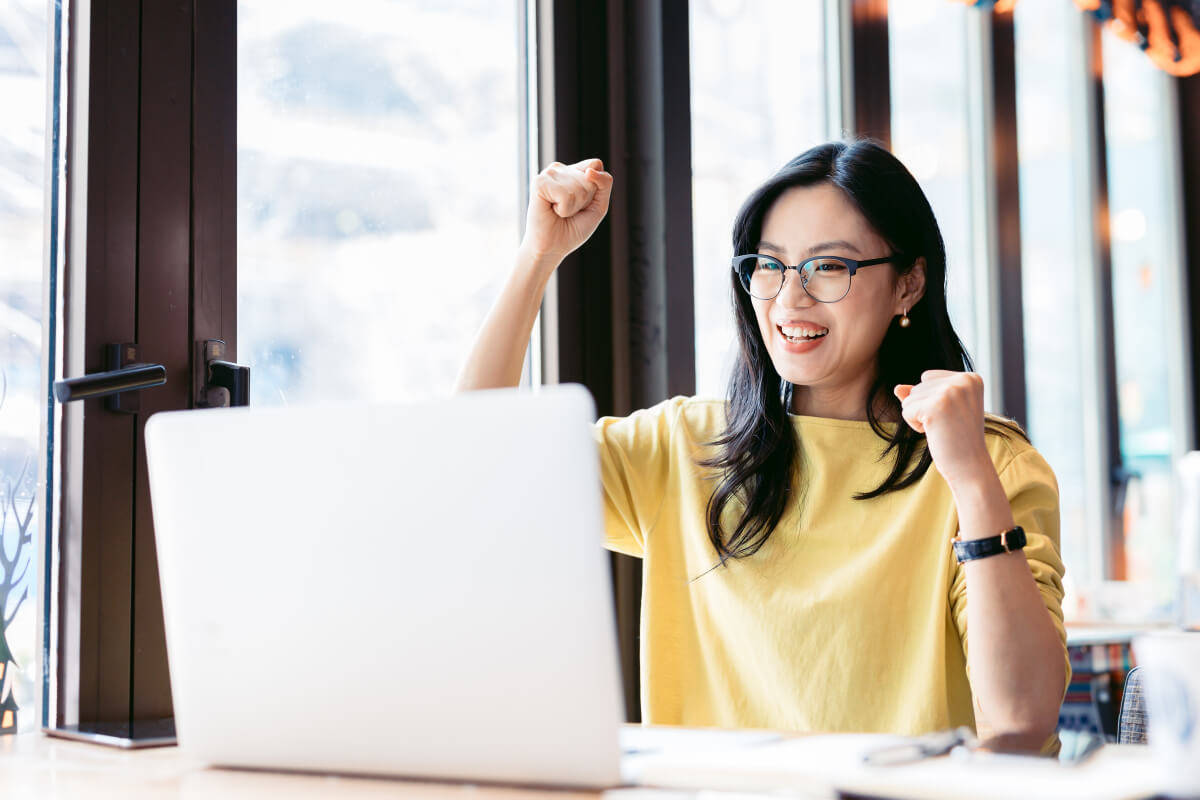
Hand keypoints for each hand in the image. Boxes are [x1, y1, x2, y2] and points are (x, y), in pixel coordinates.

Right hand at [520, 158, 613, 262]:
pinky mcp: (539, 183)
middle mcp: (560, 169)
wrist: (552, 248)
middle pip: (590, 178)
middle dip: (584, 201)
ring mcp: (548, 174)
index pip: (596, 165)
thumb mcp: (599, 206)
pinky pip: (566, 194)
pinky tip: (552, 210)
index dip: (595, 189)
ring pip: (580, 187)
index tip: (582, 203)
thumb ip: (604, 184)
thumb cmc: (573, 229)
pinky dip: (564, 209)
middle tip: (568, 211)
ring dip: (573, 206)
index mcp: (572, 170)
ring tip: (560, 212)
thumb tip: (589, 171)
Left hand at [894, 370, 992, 488]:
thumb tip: (897, 388)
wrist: (970, 466)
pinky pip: (906, 410)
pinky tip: (935, 433)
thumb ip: (921, 394)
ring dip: (920, 417)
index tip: (953, 416)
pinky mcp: (935, 406)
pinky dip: (915, 425)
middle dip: (925, 409)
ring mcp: (950, 392)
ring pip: (909, 398)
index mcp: (970, 378)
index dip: (932, 400)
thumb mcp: (942, 410)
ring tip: (943, 429)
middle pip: (917, 386)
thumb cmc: (957, 439)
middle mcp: (963, 380)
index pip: (928, 377)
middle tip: (949, 425)